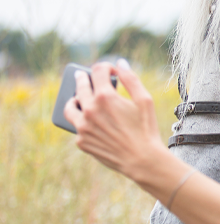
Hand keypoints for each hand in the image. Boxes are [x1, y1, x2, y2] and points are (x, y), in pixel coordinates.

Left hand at [64, 60, 165, 178]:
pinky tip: (90, 122)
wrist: (142, 159)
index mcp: (105, 96)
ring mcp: (83, 127)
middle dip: (83, 77)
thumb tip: (120, 64)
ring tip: (77, 98)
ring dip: (73, 99)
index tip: (110, 70)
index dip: (105, 67)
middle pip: (81, 86)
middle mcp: (90, 109)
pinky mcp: (82, 141)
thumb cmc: (146, 129)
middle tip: (83, 75)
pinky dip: (82, 122)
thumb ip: (131, 79)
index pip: (98, 71)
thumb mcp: (144, 100)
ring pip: (70, 107)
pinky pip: (77, 127)